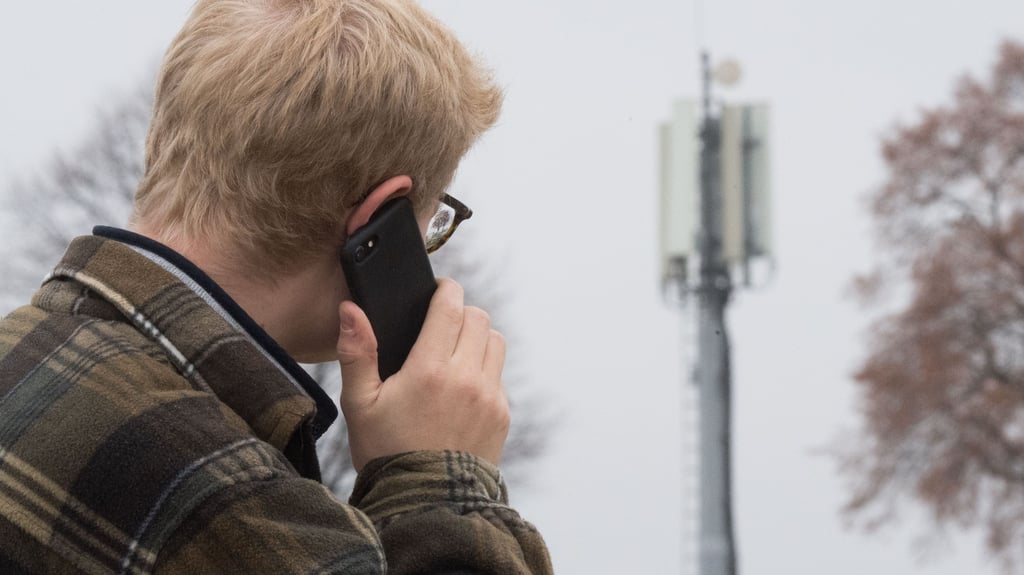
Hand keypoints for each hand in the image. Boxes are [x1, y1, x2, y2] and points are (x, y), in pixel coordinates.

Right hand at [336, 278, 509, 471]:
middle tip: (440, 324)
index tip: (437, 290)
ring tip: (453, 353)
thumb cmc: (386, 453)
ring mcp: (489, 397)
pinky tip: (461, 387)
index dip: (445, 290)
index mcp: (430, 370)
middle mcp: (466, 378)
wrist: (425, 503)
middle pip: (479, 317)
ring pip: (495, 341)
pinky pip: (499, 375)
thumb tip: (351, 309)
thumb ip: (357, 352)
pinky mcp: (502, 415)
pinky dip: (484, 370)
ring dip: (477, 338)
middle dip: (460, 313)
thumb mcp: (359, 405)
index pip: (451, 306)